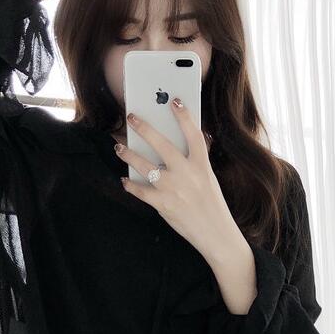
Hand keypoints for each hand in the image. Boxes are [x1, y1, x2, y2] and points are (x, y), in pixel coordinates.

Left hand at [117, 98, 238, 261]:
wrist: (215, 232)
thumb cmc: (211, 204)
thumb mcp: (209, 179)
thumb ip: (197, 161)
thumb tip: (190, 142)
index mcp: (202, 165)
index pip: (193, 134)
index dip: (184, 116)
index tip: (174, 101)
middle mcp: (187, 173)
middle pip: (162, 144)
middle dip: (144, 129)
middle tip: (131, 117)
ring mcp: (174, 188)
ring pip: (145, 166)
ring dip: (129, 155)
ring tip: (118, 147)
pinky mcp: (163, 204)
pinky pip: (141, 191)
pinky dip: (131, 185)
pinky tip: (125, 180)